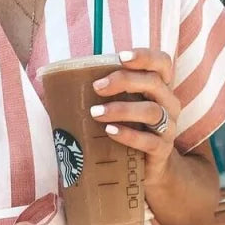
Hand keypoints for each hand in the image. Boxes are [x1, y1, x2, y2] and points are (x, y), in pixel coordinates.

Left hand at [89, 47, 180, 185]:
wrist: (149, 168)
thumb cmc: (130, 129)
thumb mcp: (122, 107)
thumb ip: (105, 92)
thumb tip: (55, 81)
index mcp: (160, 88)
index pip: (162, 63)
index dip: (145, 56)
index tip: (121, 57)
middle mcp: (169, 104)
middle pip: (154, 83)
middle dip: (124, 80)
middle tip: (97, 88)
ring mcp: (168, 128)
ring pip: (151, 111)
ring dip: (121, 109)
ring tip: (96, 113)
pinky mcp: (162, 150)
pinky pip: (149, 141)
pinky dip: (128, 135)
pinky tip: (110, 132)